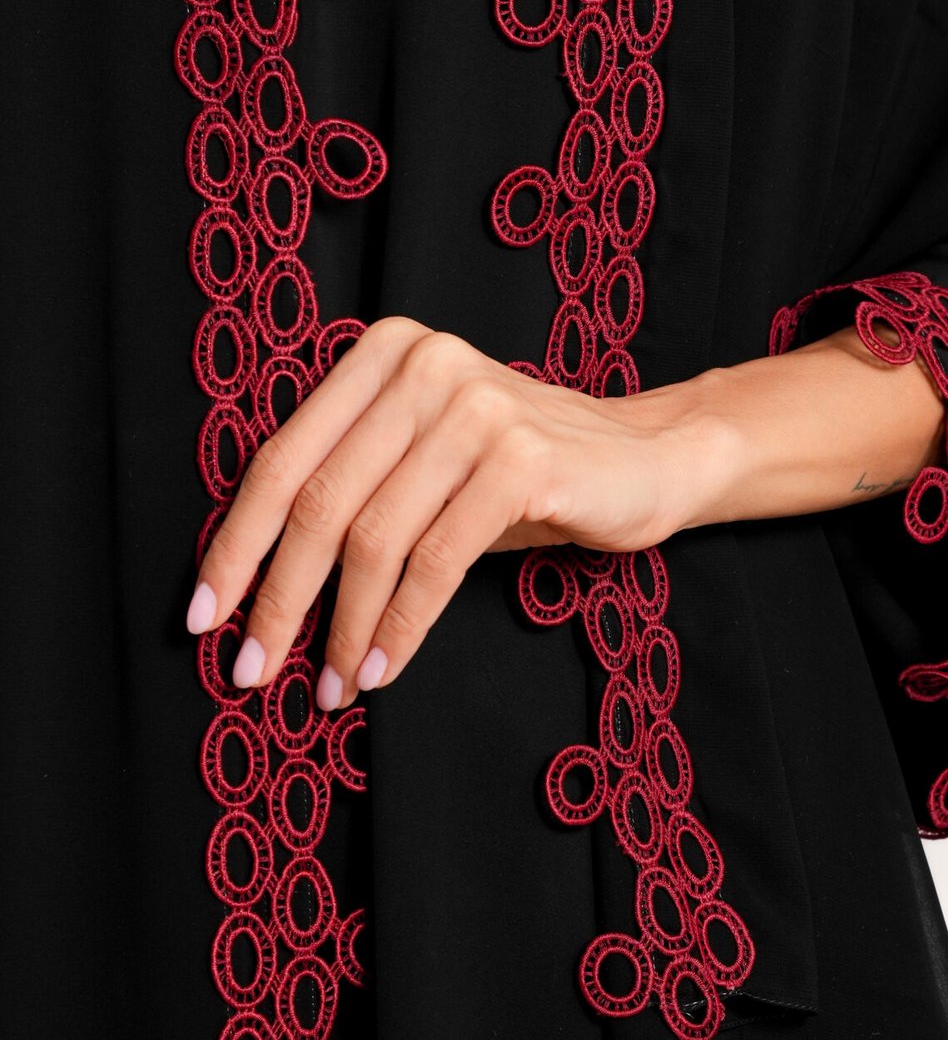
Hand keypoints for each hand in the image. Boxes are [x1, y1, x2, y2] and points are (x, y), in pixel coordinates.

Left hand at [185, 316, 713, 709]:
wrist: (652, 457)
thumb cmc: (523, 475)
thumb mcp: (426, 461)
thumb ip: (352, 487)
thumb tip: (252, 588)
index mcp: (383, 354)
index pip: (283, 459)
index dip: (235, 546)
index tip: (204, 618)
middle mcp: (424, 365)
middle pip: (319, 501)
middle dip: (278, 598)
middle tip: (253, 670)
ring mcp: (476, 408)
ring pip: (374, 538)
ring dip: (343, 627)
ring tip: (330, 685)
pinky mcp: (522, 459)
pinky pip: (437, 561)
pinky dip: (401, 626)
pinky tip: (382, 667)